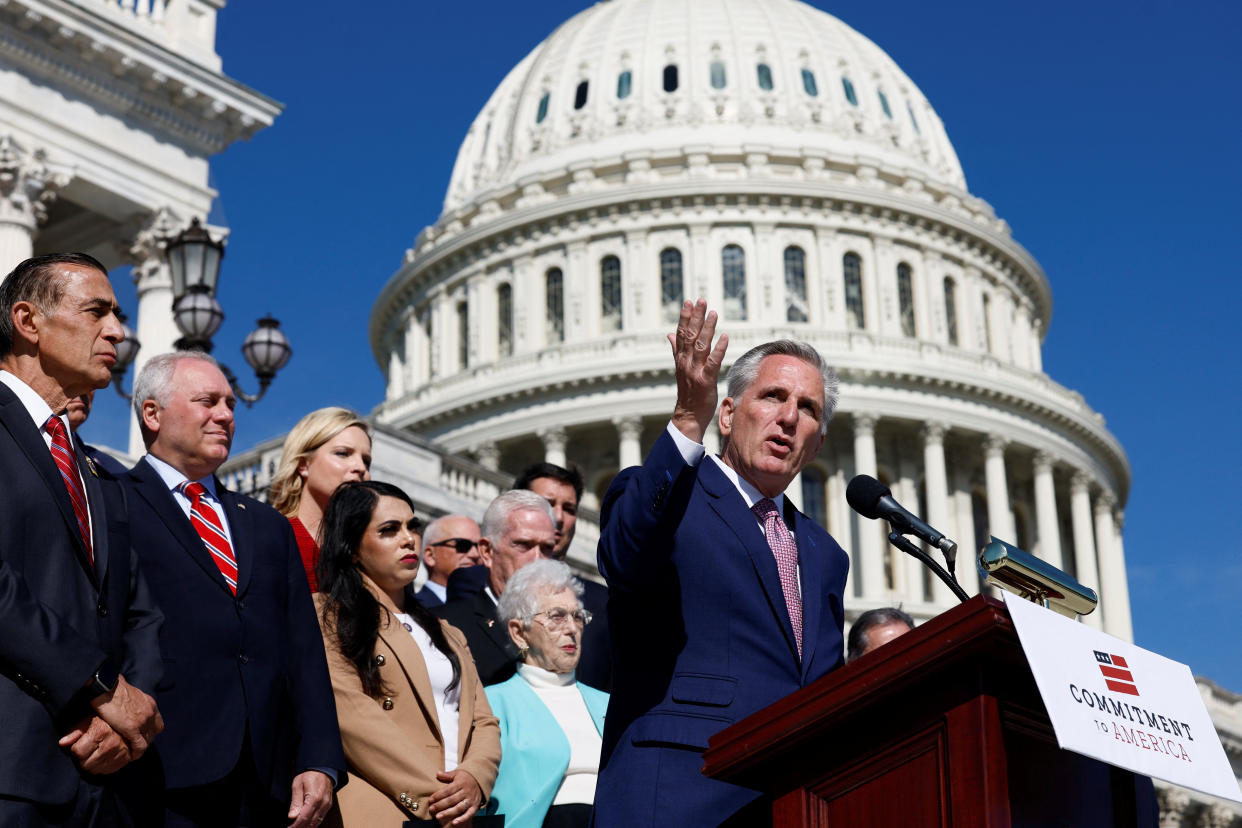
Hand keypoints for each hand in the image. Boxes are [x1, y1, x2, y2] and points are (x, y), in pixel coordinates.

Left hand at [58, 716, 131, 774]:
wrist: (130, 716)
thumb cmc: (105, 718)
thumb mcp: (88, 719)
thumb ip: (75, 731)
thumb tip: (62, 743)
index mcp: (100, 731)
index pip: (78, 752)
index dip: (76, 749)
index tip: (81, 743)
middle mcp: (112, 743)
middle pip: (86, 764)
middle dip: (84, 758)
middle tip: (88, 749)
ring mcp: (121, 751)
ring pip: (96, 770)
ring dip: (93, 764)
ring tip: (96, 753)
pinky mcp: (128, 757)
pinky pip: (108, 771)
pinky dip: (104, 767)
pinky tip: (104, 757)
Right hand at [89, 674, 162, 758]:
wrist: (106, 686)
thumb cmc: (112, 688)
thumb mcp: (129, 694)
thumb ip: (133, 703)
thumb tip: (127, 706)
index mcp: (150, 703)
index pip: (157, 722)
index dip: (150, 730)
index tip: (142, 735)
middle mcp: (150, 712)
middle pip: (154, 732)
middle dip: (146, 740)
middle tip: (137, 746)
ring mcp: (143, 721)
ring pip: (148, 740)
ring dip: (141, 747)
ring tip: (133, 752)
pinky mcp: (133, 729)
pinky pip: (140, 746)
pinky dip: (137, 752)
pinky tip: (131, 756)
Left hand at [287, 770, 333, 826]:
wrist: (323, 768)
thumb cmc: (310, 775)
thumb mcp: (298, 785)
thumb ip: (295, 802)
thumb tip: (292, 816)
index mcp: (314, 798)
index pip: (303, 818)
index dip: (295, 826)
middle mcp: (322, 803)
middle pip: (310, 823)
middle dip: (300, 827)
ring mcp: (327, 805)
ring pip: (316, 823)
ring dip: (307, 827)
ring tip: (298, 826)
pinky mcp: (328, 806)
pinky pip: (321, 819)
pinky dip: (313, 823)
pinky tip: (306, 824)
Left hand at [429, 769, 481, 825]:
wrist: (480, 782)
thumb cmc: (465, 778)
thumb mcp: (457, 774)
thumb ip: (447, 775)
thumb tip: (437, 773)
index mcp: (461, 783)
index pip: (448, 790)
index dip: (439, 795)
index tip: (430, 800)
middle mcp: (466, 792)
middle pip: (452, 799)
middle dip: (441, 805)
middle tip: (431, 809)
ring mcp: (471, 800)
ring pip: (459, 807)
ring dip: (448, 813)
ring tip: (438, 816)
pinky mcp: (475, 807)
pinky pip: (469, 814)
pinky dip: (462, 819)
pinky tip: (454, 822)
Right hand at [668, 299, 728, 443]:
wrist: (688, 414)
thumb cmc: (688, 391)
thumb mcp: (681, 368)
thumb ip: (676, 349)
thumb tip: (670, 334)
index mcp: (680, 358)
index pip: (681, 333)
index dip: (685, 317)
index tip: (688, 302)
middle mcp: (686, 362)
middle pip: (690, 335)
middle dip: (696, 317)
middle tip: (701, 300)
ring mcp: (695, 371)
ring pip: (701, 345)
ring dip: (707, 328)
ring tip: (713, 312)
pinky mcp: (706, 381)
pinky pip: (713, 362)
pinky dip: (719, 349)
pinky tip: (725, 337)